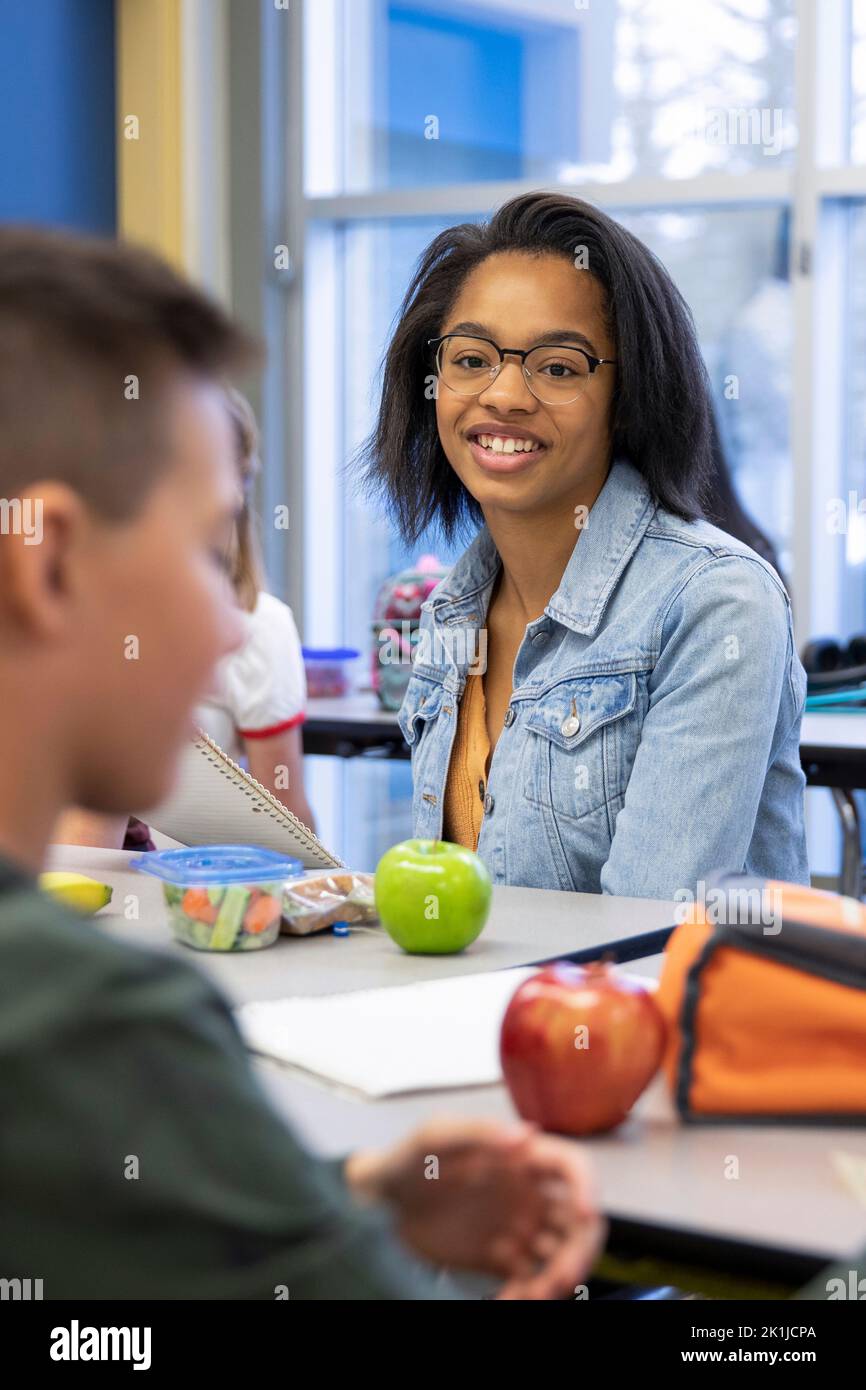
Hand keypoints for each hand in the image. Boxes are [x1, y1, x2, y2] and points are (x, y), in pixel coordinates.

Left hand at [345, 1116, 604, 1299]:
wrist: (377, 1207)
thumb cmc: (405, 1161)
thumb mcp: (435, 1137)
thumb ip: (477, 1131)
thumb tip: (524, 1135)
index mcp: (521, 1159)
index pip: (573, 1167)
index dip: (588, 1187)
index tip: (585, 1214)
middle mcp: (528, 1193)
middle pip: (578, 1220)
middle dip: (580, 1250)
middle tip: (560, 1277)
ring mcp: (518, 1228)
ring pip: (561, 1254)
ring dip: (558, 1278)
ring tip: (529, 1296)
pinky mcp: (502, 1259)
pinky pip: (532, 1280)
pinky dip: (530, 1295)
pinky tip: (508, 1300)